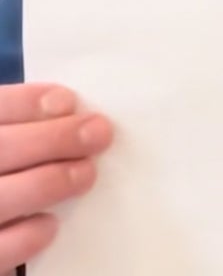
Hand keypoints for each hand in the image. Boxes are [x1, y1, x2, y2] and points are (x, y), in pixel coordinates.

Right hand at [0, 84, 112, 266]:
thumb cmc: (2, 173)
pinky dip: (28, 234)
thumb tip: (65, 110)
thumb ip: (21, 130)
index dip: (23, 104)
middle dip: (52, 138)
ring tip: (86, 173)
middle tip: (98, 133)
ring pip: (0, 198)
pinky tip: (50, 222)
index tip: (66, 101)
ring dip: (48, 182)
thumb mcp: (3, 148)